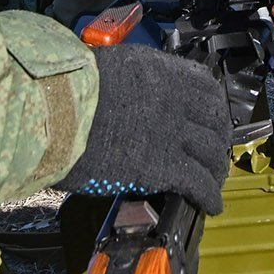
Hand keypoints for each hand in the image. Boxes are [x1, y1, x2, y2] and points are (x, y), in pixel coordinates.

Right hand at [57, 44, 229, 213]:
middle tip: (214, 152)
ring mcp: (171, 133)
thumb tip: (132, 95)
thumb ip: (133, 82)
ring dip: (216, 169)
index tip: (211, 116)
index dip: (213, 106)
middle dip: (218, 140)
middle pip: (214, 122)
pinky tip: (210, 204)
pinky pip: (199, 182)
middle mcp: (174, 101)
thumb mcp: (110, 69)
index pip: (205, 86)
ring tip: (214, 181)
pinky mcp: (163, 166)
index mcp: (161, 72)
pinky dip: (209, 195)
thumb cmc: (68, 86)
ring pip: (211, 153)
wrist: (56, 107)